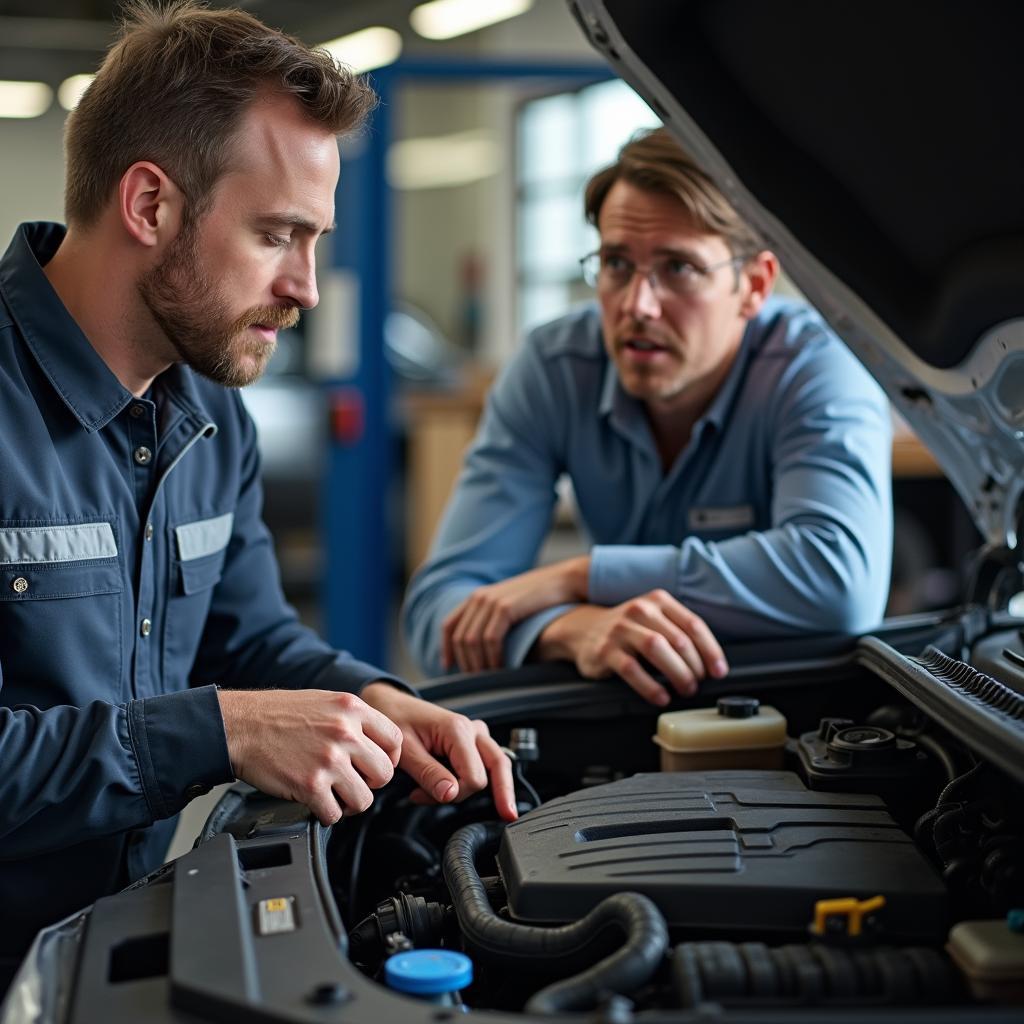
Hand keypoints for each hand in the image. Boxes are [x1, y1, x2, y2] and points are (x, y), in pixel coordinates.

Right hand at [217, 688, 401, 825]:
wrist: (240, 725)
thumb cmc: (277, 714)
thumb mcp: (325, 701)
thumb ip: (352, 719)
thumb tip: (375, 742)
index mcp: (352, 709)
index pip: (395, 740)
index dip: (391, 758)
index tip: (378, 766)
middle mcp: (345, 733)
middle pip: (384, 773)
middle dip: (371, 783)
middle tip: (354, 782)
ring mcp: (329, 760)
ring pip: (364, 799)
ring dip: (350, 803)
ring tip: (335, 795)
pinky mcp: (310, 785)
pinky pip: (335, 814)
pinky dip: (327, 814)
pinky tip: (317, 802)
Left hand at [361, 682, 517, 821]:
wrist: (389, 705)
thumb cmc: (395, 721)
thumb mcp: (405, 751)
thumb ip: (429, 774)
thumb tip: (451, 795)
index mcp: (458, 730)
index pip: (475, 777)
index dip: (455, 795)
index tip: (422, 797)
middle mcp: (472, 729)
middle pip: (499, 766)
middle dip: (499, 793)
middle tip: (508, 816)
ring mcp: (474, 733)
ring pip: (495, 765)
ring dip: (475, 787)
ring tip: (446, 797)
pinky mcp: (471, 740)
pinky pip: (484, 762)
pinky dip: (471, 779)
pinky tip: (449, 787)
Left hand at [441, 556, 589, 671]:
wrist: (564, 581)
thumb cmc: (541, 598)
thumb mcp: (510, 605)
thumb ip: (493, 619)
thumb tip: (483, 646)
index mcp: (477, 596)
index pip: (448, 625)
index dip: (446, 648)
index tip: (449, 667)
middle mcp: (479, 597)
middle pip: (459, 638)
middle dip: (466, 663)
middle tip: (476, 681)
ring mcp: (491, 601)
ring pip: (472, 641)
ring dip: (479, 664)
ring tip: (489, 679)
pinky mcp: (505, 608)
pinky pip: (490, 640)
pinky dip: (493, 658)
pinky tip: (501, 669)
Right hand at [535, 589, 728, 705]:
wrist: (583, 629)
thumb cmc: (629, 631)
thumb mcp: (654, 620)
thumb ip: (679, 633)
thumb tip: (712, 665)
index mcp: (658, 601)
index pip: (694, 625)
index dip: (711, 651)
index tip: (719, 672)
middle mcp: (640, 609)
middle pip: (679, 640)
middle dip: (695, 667)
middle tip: (698, 685)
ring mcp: (621, 628)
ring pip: (658, 648)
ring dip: (678, 674)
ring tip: (685, 690)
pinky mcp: (605, 649)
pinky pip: (631, 669)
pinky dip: (650, 686)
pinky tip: (661, 697)